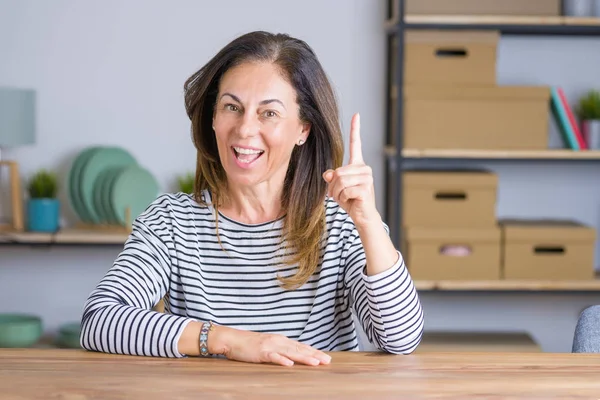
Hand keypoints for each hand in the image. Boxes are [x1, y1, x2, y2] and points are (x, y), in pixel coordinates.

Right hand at [213, 325, 330, 366]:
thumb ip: (280, 349)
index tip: (326, 357)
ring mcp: (269, 346)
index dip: (314, 351)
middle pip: (299, 349)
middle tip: (327, 360)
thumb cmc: (249, 344)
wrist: (231, 339)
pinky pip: (273, 357)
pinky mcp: (260, 352)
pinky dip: (281, 360)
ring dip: (303, 357)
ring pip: (290, 352)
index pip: (301, 346)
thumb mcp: (268, 345)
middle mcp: (278, 341)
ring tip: (315, 363)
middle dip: (314, 355)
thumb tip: (293, 355)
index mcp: (281, 340)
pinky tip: (289, 364)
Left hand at [323, 113, 378, 227]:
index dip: (355, 129)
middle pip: (338, 172)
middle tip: (340, 195)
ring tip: (346, 198)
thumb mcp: (337, 188)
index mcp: (358, 165)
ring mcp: (367, 177)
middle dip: (333, 187)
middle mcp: (364, 168)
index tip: (356, 114)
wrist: (363, 216)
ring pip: (340, 181)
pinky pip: (344, 190)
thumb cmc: (351, 201)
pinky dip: (342, 199)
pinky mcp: (366, 188)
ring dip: (337, 193)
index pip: (356, 144)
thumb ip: (332, 178)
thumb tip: (329, 174)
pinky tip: (351, 201)